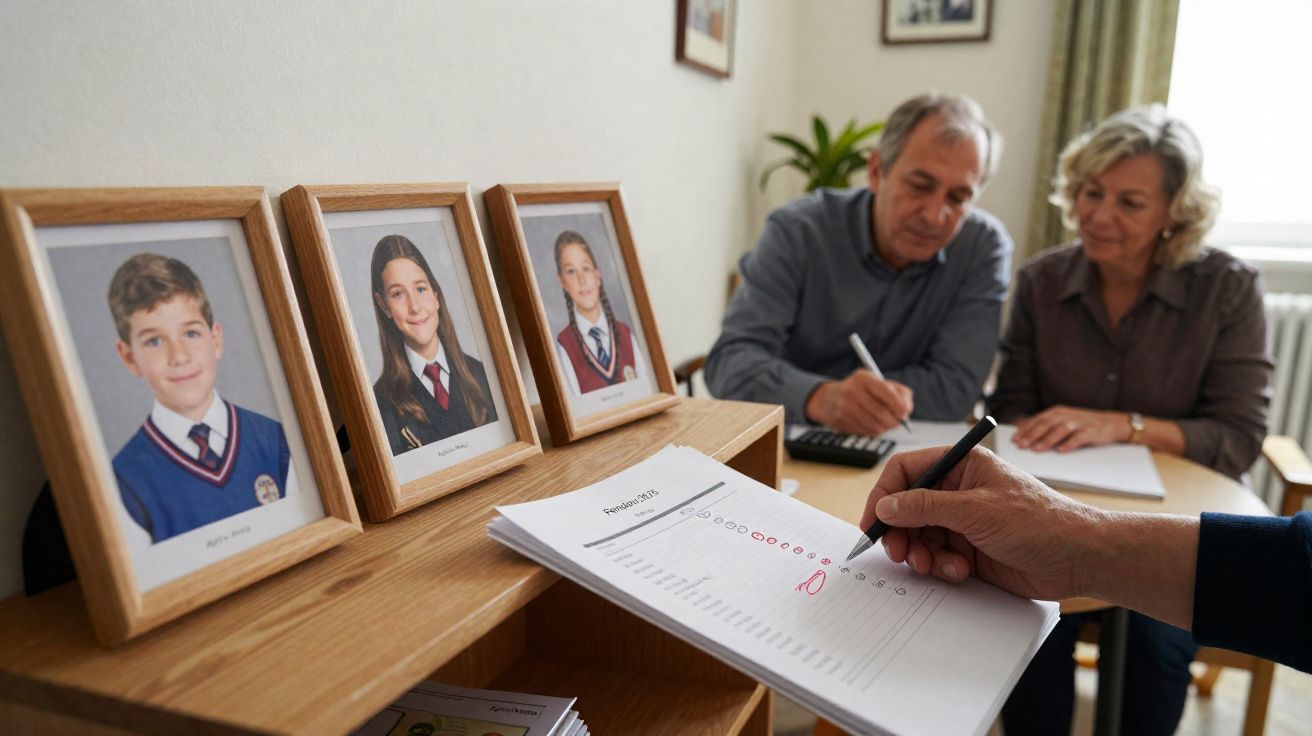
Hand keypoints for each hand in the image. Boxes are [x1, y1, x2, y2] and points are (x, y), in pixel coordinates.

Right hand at [804, 371, 912, 434]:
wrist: (828, 398)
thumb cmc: (861, 391)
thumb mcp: (878, 383)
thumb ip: (899, 392)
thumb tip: (907, 409)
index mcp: (864, 378)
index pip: (887, 393)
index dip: (900, 406)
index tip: (905, 413)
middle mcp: (852, 390)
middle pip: (881, 413)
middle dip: (894, 421)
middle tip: (897, 422)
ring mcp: (844, 406)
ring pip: (874, 425)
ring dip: (884, 428)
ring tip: (884, 423)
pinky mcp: (840, 420)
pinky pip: (865, 432)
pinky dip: (872, 431)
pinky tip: (870, 424)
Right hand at [859, 446, 1105, 600]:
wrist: (1078, 559)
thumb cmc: (1040, 521)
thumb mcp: (976, 509)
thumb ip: (925, 507)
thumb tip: (886, 505)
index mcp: (961, 465)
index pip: (906, 470)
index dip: (884, 495)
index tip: (873, 522)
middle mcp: (958, 490)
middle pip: (907, 507)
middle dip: (900, 531)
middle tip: (898, 552)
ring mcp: (963, 521)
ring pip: (919, 535)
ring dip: (921, 553)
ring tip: (933, 565)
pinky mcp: (969, 549)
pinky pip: (937, 556)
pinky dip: (940, 566)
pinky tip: (959, 570)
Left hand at [1012, 405, 1128, 451]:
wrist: (1112, 423)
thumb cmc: (1083, 424)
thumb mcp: (1064, 420)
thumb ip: (1047, 425)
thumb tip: (1024, 431)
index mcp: (1058, 411)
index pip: (1038, 420)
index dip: (1025, 430)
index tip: (1014, 439)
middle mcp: (1067, 415)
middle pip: (1046, 424)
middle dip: (1032, 435)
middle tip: (1021, 445)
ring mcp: (1079, 423)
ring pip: (1060, 430)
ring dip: (1047, 440)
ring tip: (1037, 449)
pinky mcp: (1091, 431)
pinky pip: (1079, 438)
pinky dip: (1069, 444)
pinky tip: (1061, 451)